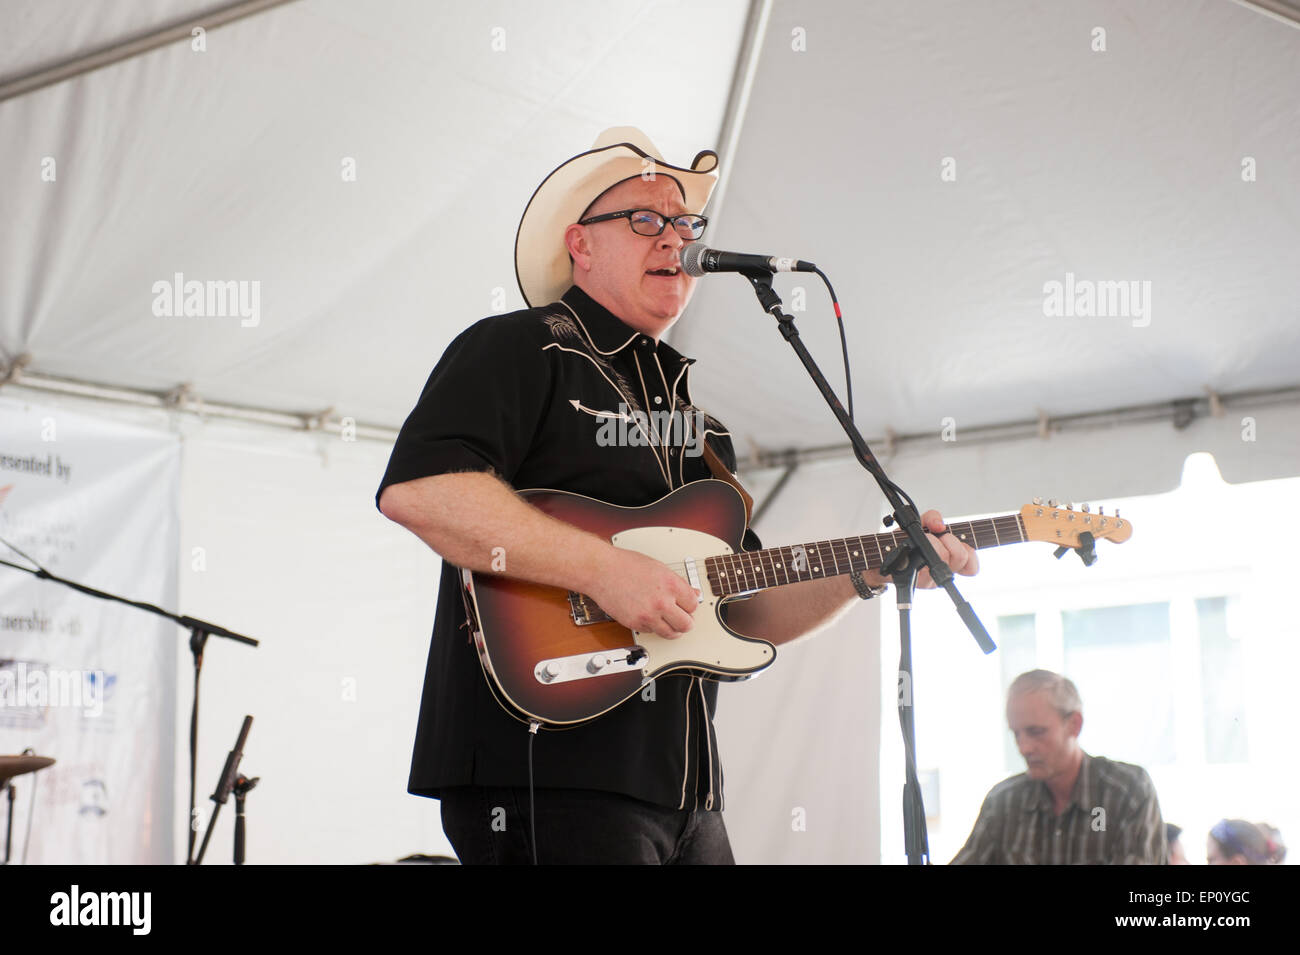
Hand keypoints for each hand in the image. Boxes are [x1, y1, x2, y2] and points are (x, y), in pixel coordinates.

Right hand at [587, 546, 700, 639]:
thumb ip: (678, 583)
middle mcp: (662, 601)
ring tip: (670, 623)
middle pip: (686, 624)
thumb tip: (693, 593)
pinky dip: (654, 627)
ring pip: (671, 633)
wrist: (601, 570)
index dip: (690, 605)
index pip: (694, 605)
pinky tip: (651, 617)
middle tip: (683, 619)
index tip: (687, 605)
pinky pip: (653, 632)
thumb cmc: (626, 565)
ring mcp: (649, 614)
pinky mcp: (636, 623)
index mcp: (670, 584)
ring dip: (673, 629)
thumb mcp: (658, 568)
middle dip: (686, 622)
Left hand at [862, 509, 979, 589]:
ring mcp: (928, 580)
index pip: (971, 567)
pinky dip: (917, 551)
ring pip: (943, 555)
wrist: (878, 555)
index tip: (957, 544)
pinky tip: (911, 552)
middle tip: (935, 538)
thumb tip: (940, 525)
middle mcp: (940, 574)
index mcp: (947, 562)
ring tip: (922, 541)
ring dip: (932, 541)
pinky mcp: (913, 580)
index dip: (970, 555)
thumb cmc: (901, 541)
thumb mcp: (919, 524)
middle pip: (960, 556)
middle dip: (948, 539)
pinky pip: (923, 566)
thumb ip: (933, 518)